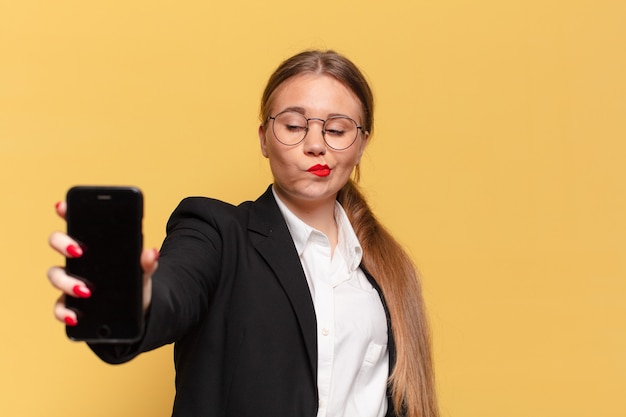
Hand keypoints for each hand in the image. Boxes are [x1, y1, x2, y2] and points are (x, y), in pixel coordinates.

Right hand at [47, 201, 157, 326]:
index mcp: (94, 243)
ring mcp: (70, 280)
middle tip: (79, 250)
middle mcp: (78, 259)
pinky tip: (74, 316)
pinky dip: (63, 312)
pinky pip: (59, 307)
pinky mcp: (70, 304)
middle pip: (58, 242)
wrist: (138, 310)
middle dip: (63, 243)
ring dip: (66, 281)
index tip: (63, 206)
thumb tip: (151, 252)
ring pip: (55, 274)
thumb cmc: (136, 282)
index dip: (67, 211)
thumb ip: (147, 262)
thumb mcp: (144, 271)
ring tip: (86, 290)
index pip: (76, 221)